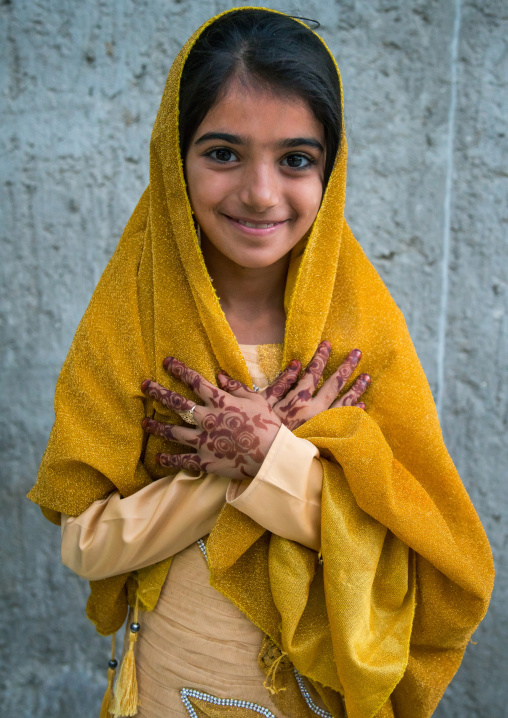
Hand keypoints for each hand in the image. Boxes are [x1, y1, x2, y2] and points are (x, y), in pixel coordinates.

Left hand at [141, 357, 282, 478]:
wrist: (271, 455)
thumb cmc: (267, 425)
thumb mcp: (256, 400)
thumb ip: (236, 387)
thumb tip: (220, 375)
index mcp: (220, 402)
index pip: (195, 381)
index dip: (180, 370)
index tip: (167, 362)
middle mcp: (208, 419)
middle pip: (178, 404)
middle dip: (159, 393)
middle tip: (145, 386)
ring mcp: (205, 441)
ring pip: (174, 432)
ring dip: (157, 427)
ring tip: (144, 423)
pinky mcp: (206, 461)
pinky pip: (183, 460)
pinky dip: (170, 460)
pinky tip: (159, 458)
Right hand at [219, 341, 369, 430]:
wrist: (272, 463)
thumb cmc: (261, 436)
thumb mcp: (252, 409)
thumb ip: (240, 390)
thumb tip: (221, 376)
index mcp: (296, 399)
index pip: (311, 373)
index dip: (319, 359)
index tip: (327, 345)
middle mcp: (312, 408)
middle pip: (332, 383)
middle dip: (344, 367)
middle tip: (357, 352)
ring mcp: (321, 422)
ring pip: (343, 401)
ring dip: (356, 388)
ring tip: (367, 376)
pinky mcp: (325, 434)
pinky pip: (342, 421)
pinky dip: (353, 412)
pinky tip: (363, 406)